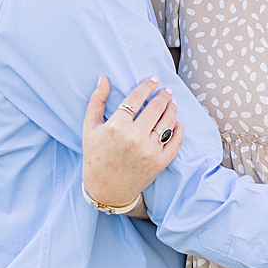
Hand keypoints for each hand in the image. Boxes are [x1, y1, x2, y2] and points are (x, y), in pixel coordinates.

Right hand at [81, 76, 182, 208]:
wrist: (106, 189)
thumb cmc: (96, 155)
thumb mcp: (89, 128)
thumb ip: (96, 101)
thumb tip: (104, 78)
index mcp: (116, 127)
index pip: (136, 98)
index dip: (146, 86)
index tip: (153, 80)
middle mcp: (134, 137)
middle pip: (156, 108)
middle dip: (163, 95)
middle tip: (166, 90)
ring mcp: (149, 151)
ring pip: (167, 122)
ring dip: (172, 109)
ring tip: (172, 103)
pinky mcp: (160, 162)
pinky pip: (175, 141)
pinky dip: (178, 129)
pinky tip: (176, 122)